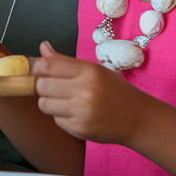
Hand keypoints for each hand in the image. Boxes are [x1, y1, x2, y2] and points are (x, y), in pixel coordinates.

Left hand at [32, 42, 149, 144]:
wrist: (138, 119)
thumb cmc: (115, 91)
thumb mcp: (94, 70)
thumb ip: (65, 61)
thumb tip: (42, 47)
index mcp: (89, 71)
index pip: (48, 66)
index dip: (38, 67)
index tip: (39, 70)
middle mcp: (85, 90)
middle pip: (42, 86)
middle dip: (43, 86)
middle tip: (54, 87)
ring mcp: (82, 112)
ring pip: (44, 104)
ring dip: (50, 102)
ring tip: (66, 101)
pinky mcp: (80, 129)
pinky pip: (56, 120)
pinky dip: (62, 117)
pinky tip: (77, 114)